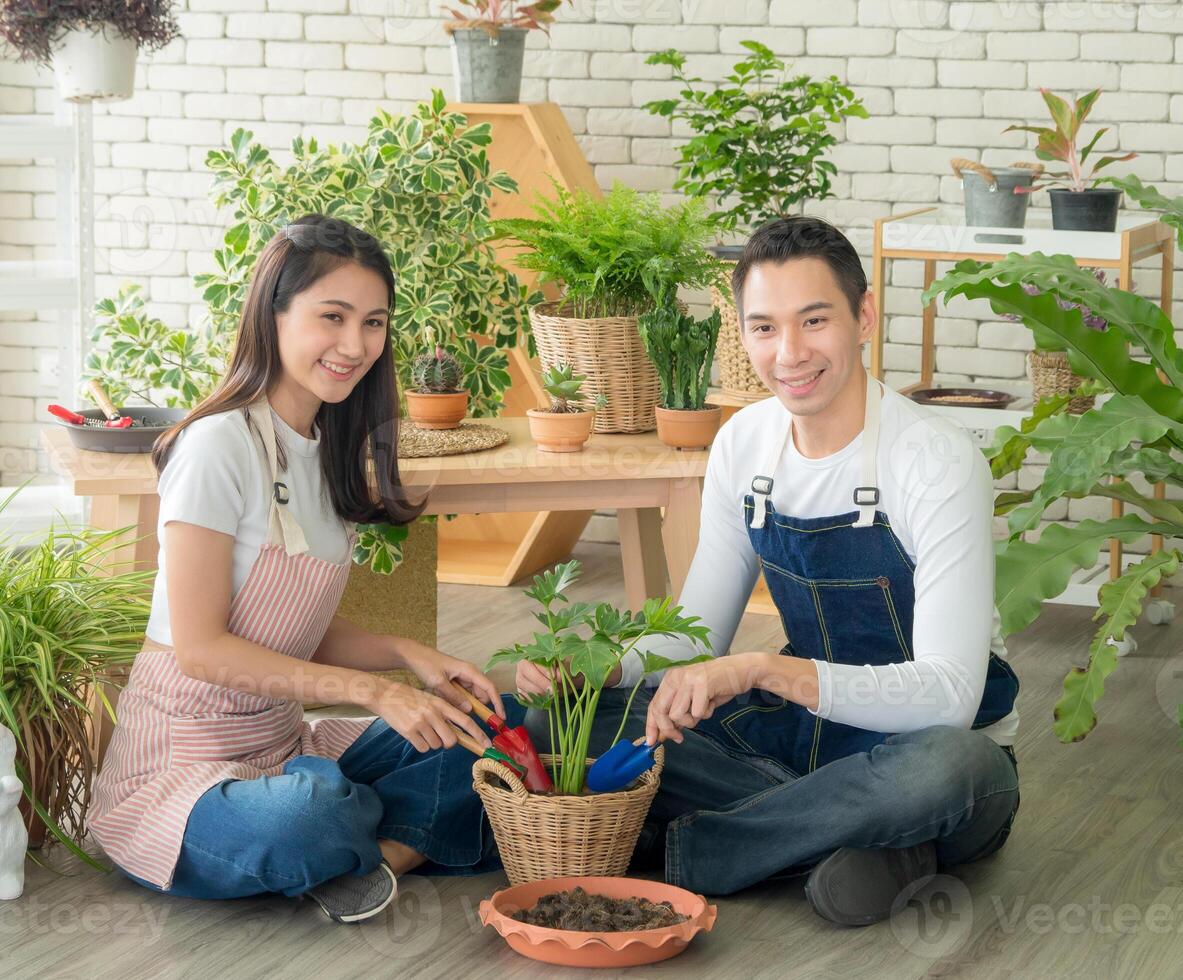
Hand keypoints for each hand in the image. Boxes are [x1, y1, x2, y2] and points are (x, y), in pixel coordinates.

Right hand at [369, 679, 490, 753]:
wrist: (385, 695)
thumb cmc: (410, 698)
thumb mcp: (431, 699)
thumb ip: (444, 713)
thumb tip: (457, 733)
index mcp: (441, 703)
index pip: (466, 721)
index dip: (478, 735)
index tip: (487, 745)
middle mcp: (434, 713)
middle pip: (451, 740)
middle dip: (448, 742)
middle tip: (440, 735)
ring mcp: (421, 723)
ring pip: (436, 745)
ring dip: (432, 742)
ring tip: (422, 729)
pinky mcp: (409, 732)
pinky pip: (423, 748)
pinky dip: (421, 744)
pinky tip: (414, 733)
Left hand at [399, 641, 505, 719]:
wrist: (413, 656)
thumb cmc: (426, 664)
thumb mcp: (439, 682)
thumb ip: (453, 696)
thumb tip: (469, 710)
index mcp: (469, 671)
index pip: (489, 687)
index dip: (497, 703)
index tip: (501, 717)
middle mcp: (469, 674)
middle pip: (483, 694)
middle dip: (483, 709)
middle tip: (480, 726)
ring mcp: (462, 679)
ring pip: (473, 697)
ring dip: (471, 708)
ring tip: (464, 722)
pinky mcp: (455, 683)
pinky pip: (463, 697)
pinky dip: (462, 705)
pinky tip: (455, 713)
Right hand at [515, 660, 623, 697]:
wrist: (588, 673)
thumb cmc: (583, 664)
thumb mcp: (579, 662)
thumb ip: (568, 666)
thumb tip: (558, 676)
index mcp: (538, 651)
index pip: (529, 664)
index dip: (541, 674)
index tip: (556, 682)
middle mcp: (527, 663)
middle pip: (522, 676)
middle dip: (539, 685)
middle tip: (555, 692)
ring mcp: (525, 677)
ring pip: (522, 687)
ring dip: (538, 694)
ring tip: (553, 696)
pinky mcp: (527, 691)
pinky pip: (525, 697)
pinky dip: (535, 701)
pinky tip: (547, 702)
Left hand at [645, 654, 760, 745]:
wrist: (741, 670)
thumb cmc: (717, 686)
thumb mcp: (692, 698)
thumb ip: (677, 713)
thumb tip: (663, 734)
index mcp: (671, 678)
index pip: (654, 705)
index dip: (651, 725)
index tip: (651, 741)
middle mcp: (676, 676)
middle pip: (660, 711)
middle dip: (667, 729)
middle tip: (678, 738)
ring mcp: (688, 679)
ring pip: (677, 715)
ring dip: (691, 721)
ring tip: (703, 711)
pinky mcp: (702, 684)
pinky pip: (697, 712)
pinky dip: (705, 714)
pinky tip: (712, 703)